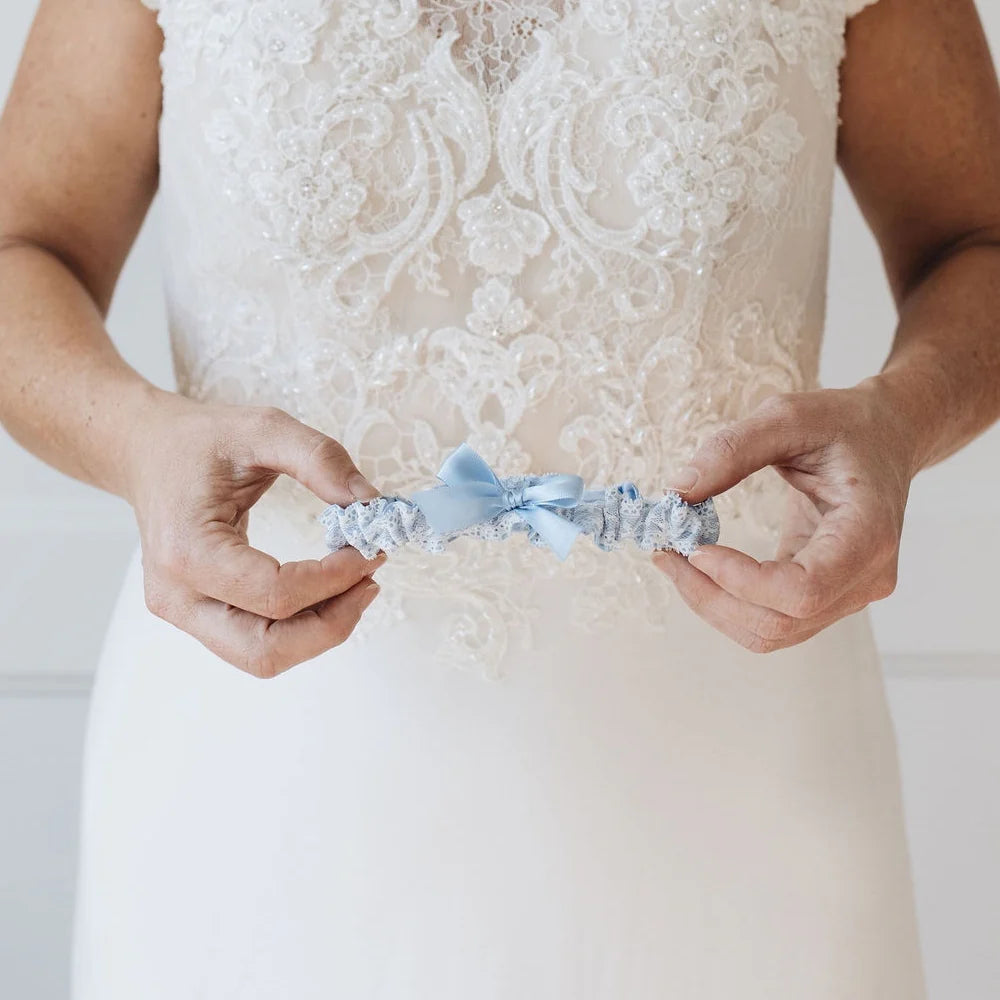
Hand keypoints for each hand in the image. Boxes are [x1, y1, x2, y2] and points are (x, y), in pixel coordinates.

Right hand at [124, 391, 385, 677]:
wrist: (144, 449)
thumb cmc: (198, 440)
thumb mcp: (263, 428)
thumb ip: (320, 460)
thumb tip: (370, 504)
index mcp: (187, 551)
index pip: (276, 594)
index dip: (336, 579)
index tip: (372, 549)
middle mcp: (178, 596)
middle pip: (266, 650)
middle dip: (332, 624)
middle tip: (370, 580)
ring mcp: (184, 612)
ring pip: (264, 656)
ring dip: (321, 631)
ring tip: (356, 585)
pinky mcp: (198, 615)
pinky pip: (258, 641)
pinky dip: (302, 625)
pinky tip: (330, 589)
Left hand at [652, 379, 917, 652]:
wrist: (885, 437)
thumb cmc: (843, 424)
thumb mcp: (789, 415)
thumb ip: (733, 449)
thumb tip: (679, 490)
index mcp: (869, 533)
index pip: (804, 590)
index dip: (742, 581)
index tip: (695, 548)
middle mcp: (866, 578)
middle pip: (779, 622)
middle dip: (710, 595)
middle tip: (665, 553)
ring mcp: (848, 595)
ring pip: (770, 633)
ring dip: (711, 604)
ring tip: (674, 559)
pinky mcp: (825, 598)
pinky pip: (770, 620)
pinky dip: (726, 601)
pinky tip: (699, 565)